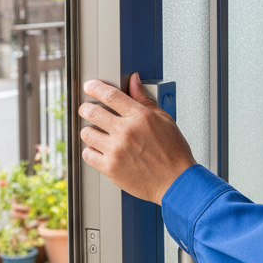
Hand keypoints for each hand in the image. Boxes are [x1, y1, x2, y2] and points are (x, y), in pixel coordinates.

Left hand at [78, 73, 195, 203]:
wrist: (176, 181)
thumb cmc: (173, 152)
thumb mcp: (164, 120)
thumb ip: (144, 100)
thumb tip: (133, 81)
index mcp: (140, 117)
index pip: (110, 95)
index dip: (95, 87)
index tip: (89, 86)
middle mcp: (126, 132)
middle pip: (92, 112)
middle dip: (86, 108)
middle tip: (87, 110)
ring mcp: (116, 151)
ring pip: (86, 133)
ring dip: (89, 130)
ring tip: (96, 133)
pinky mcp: (110, 168)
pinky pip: (88, 154)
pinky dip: (91, 150)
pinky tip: (99, 149)